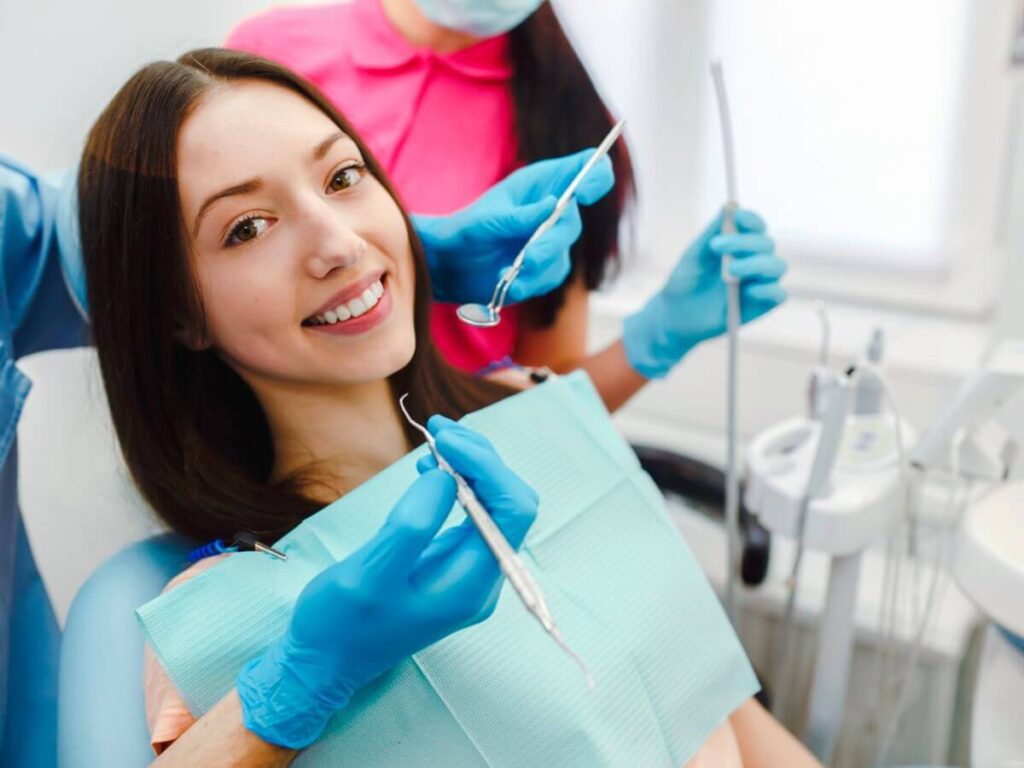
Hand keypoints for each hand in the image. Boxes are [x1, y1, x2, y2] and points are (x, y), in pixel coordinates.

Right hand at [236, 424, 537, 748]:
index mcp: (471, 583)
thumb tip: (447, 477)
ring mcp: (468, 569)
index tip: (445, 440)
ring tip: (434, 440)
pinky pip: (471, 512)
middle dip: (480, 458)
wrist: (324, 662)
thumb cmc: (340, 624)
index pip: (512, 510)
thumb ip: (411, 527)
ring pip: (493, 503)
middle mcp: (481, 576)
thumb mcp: (367, 574)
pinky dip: (456, 482)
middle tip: (437, 430)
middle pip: (509, 501)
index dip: (487, 465)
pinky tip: (430, 468)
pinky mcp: (450, 562)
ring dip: (469, 465)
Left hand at [413, 148, 614, 304]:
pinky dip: (529, 283)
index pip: (586, 168)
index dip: (596, 175)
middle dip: (551, 241)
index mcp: (542, 182)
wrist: (451, 266)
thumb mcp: (489, 220)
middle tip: (528, 256)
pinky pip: (550, 277)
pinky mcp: (546, 268)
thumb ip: (520, 215)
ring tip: (509, 273)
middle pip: (573, 221)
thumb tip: (553, 205)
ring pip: (562, 254)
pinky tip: (507, 282)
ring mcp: (552, 240)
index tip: (584, 192)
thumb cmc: (467, 230)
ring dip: (537, 265)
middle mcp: (553, 209)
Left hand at [622, 208, 786, 378]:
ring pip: (777, 266)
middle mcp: (754, 260)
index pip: (755, 226)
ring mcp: (760, 282)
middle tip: (718, 246)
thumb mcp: (695, 254)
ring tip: (731, 271)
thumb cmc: (686, 281)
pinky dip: (767, 289)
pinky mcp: (762, 304)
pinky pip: (778, 294)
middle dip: (745, 242)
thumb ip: (712, 231)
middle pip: (766, 244)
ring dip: (756, 264)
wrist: (676, 315)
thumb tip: (729, 206)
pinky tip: (748, 291)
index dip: (751, 220)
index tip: (737, 217)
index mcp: (739, 244)